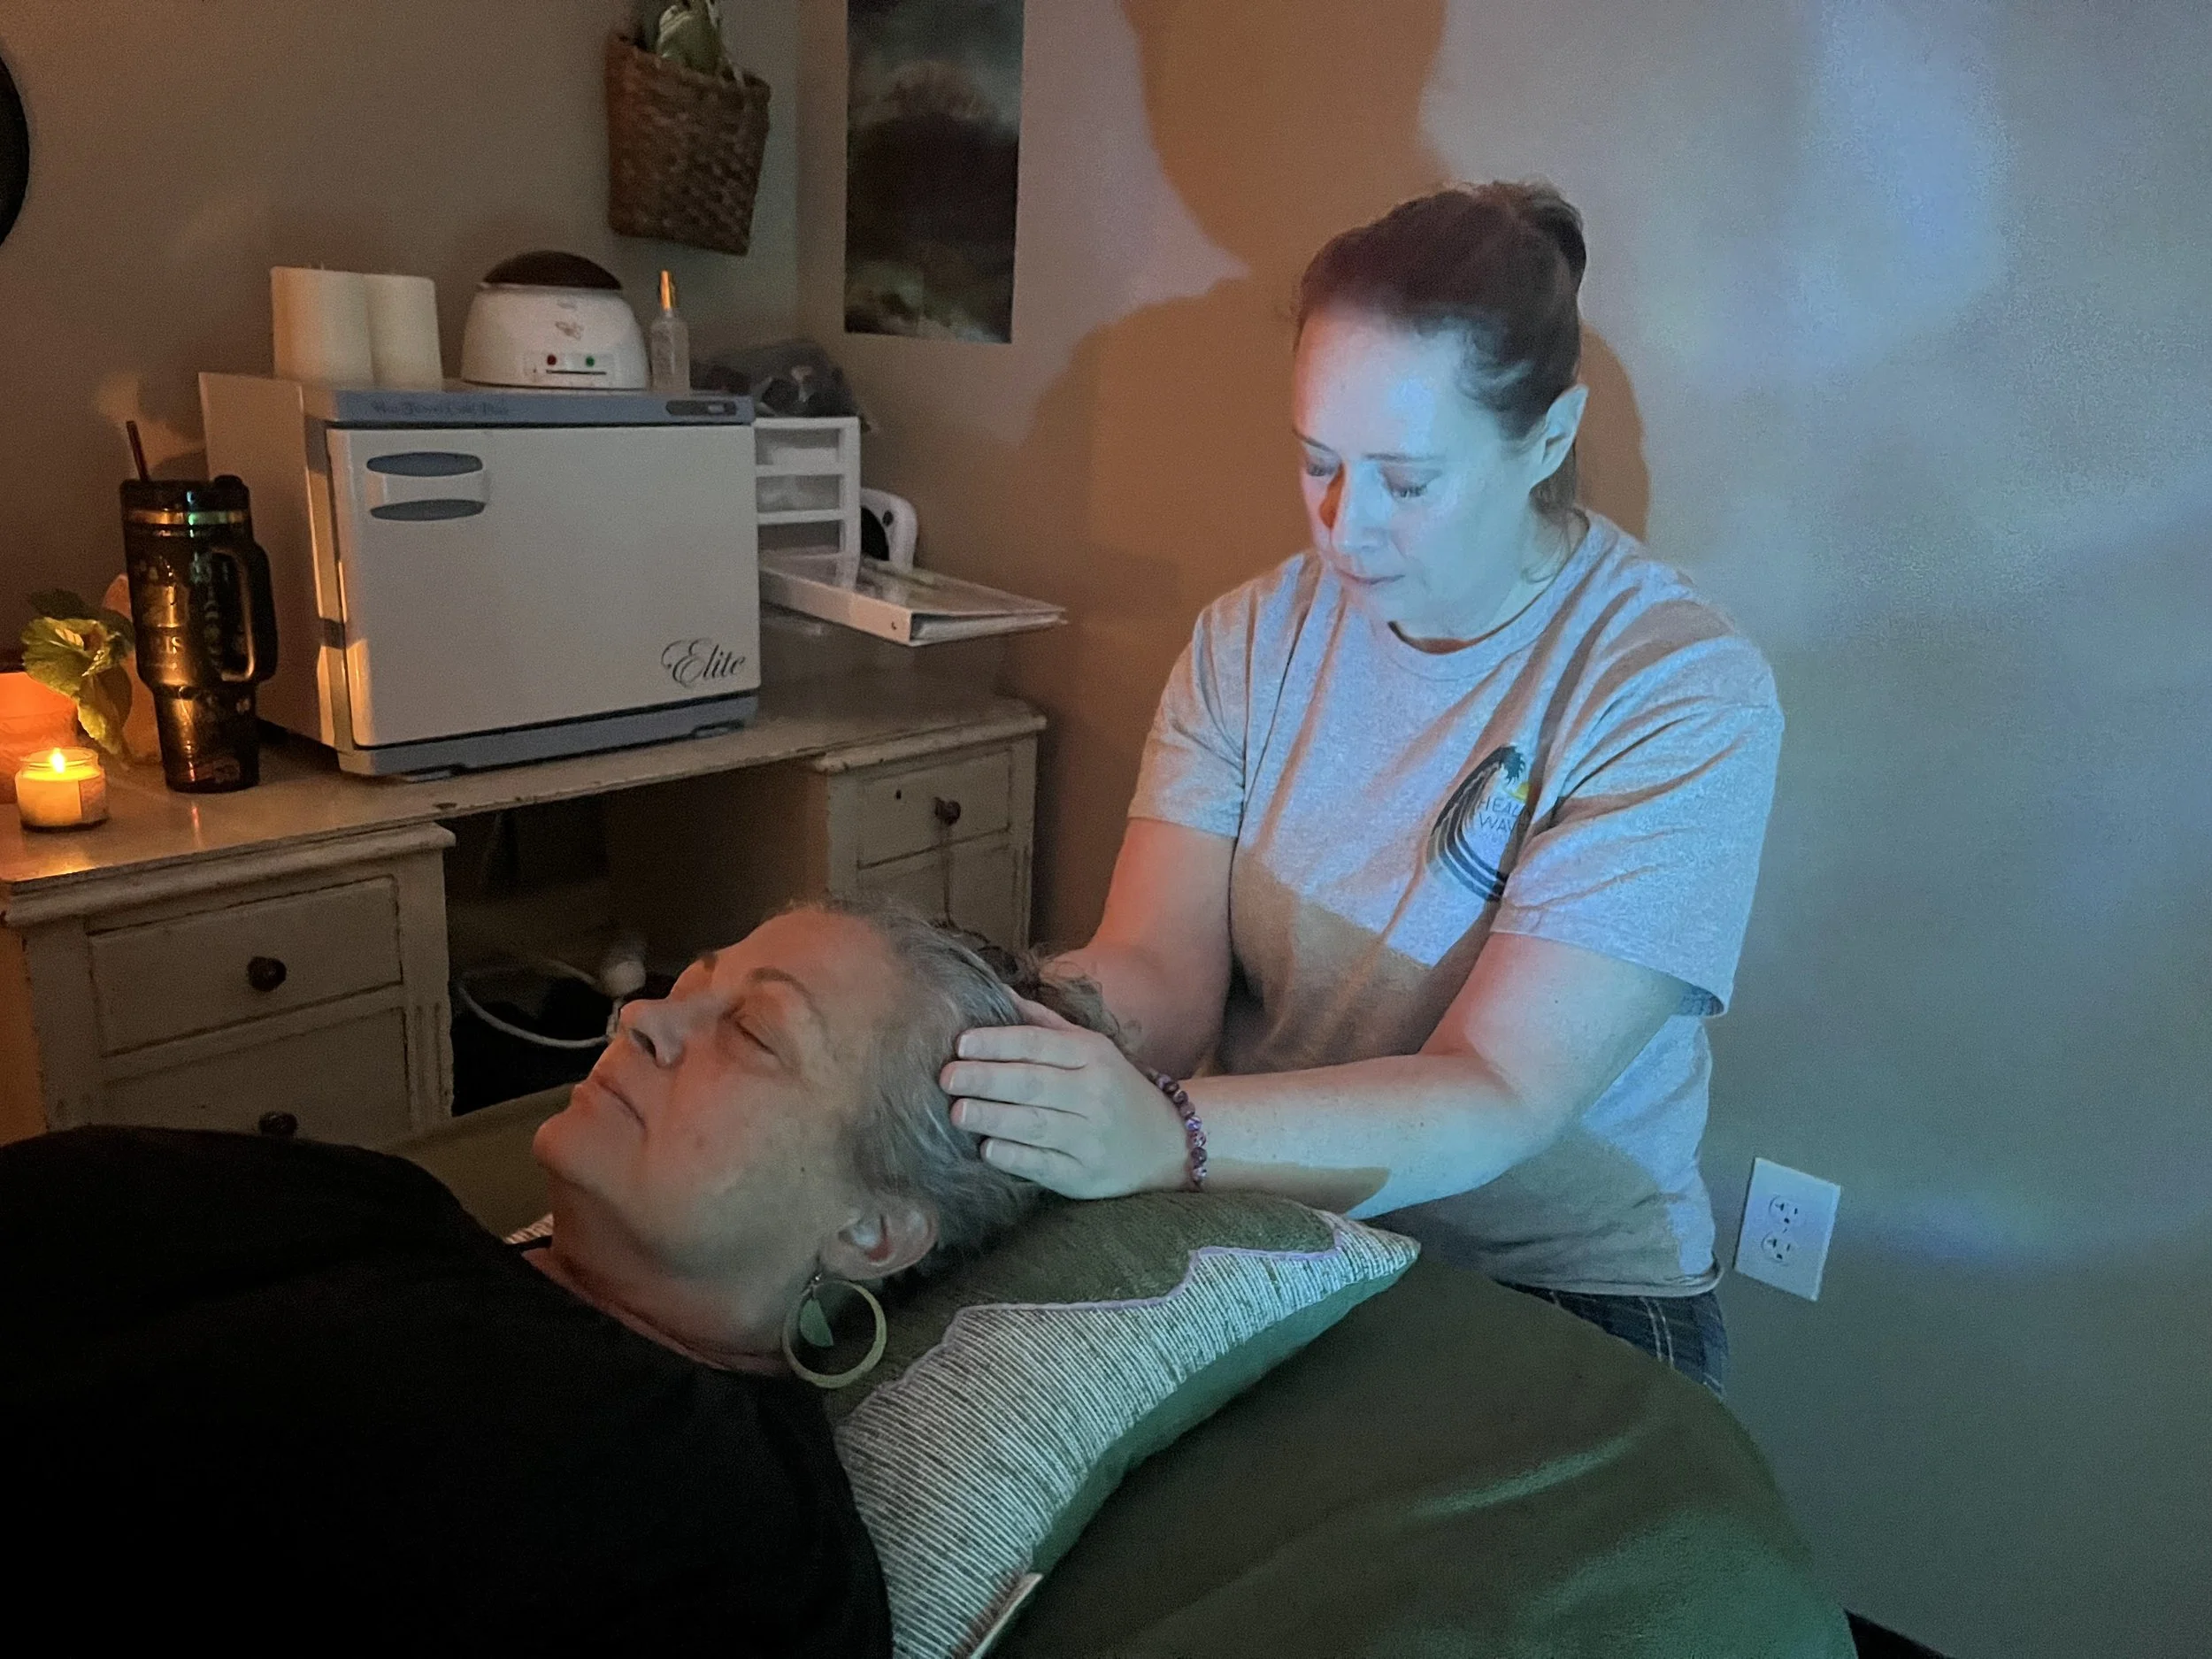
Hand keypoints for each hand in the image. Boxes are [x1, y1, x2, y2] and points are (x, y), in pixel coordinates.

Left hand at [941, 996, 1190, 1197]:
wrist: (1167, 1143)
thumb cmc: (1113, 1088)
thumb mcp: (1089, 1048)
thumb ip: (1042, 1025)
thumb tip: (994, 992)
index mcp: (1093, 1055)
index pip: (1039, 1044)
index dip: (998, 1043)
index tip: (960, 1044)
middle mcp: (1094, 1093)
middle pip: (1033, 1083)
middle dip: (986, 1079)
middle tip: (947, 1077)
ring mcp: (1090, 1137)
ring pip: (1036, 1124)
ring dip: (994, 1117)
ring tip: (958, 1112)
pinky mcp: (1084, 1175)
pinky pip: (1044, 1164)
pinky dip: (1014, 1156)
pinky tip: (988, 1149)